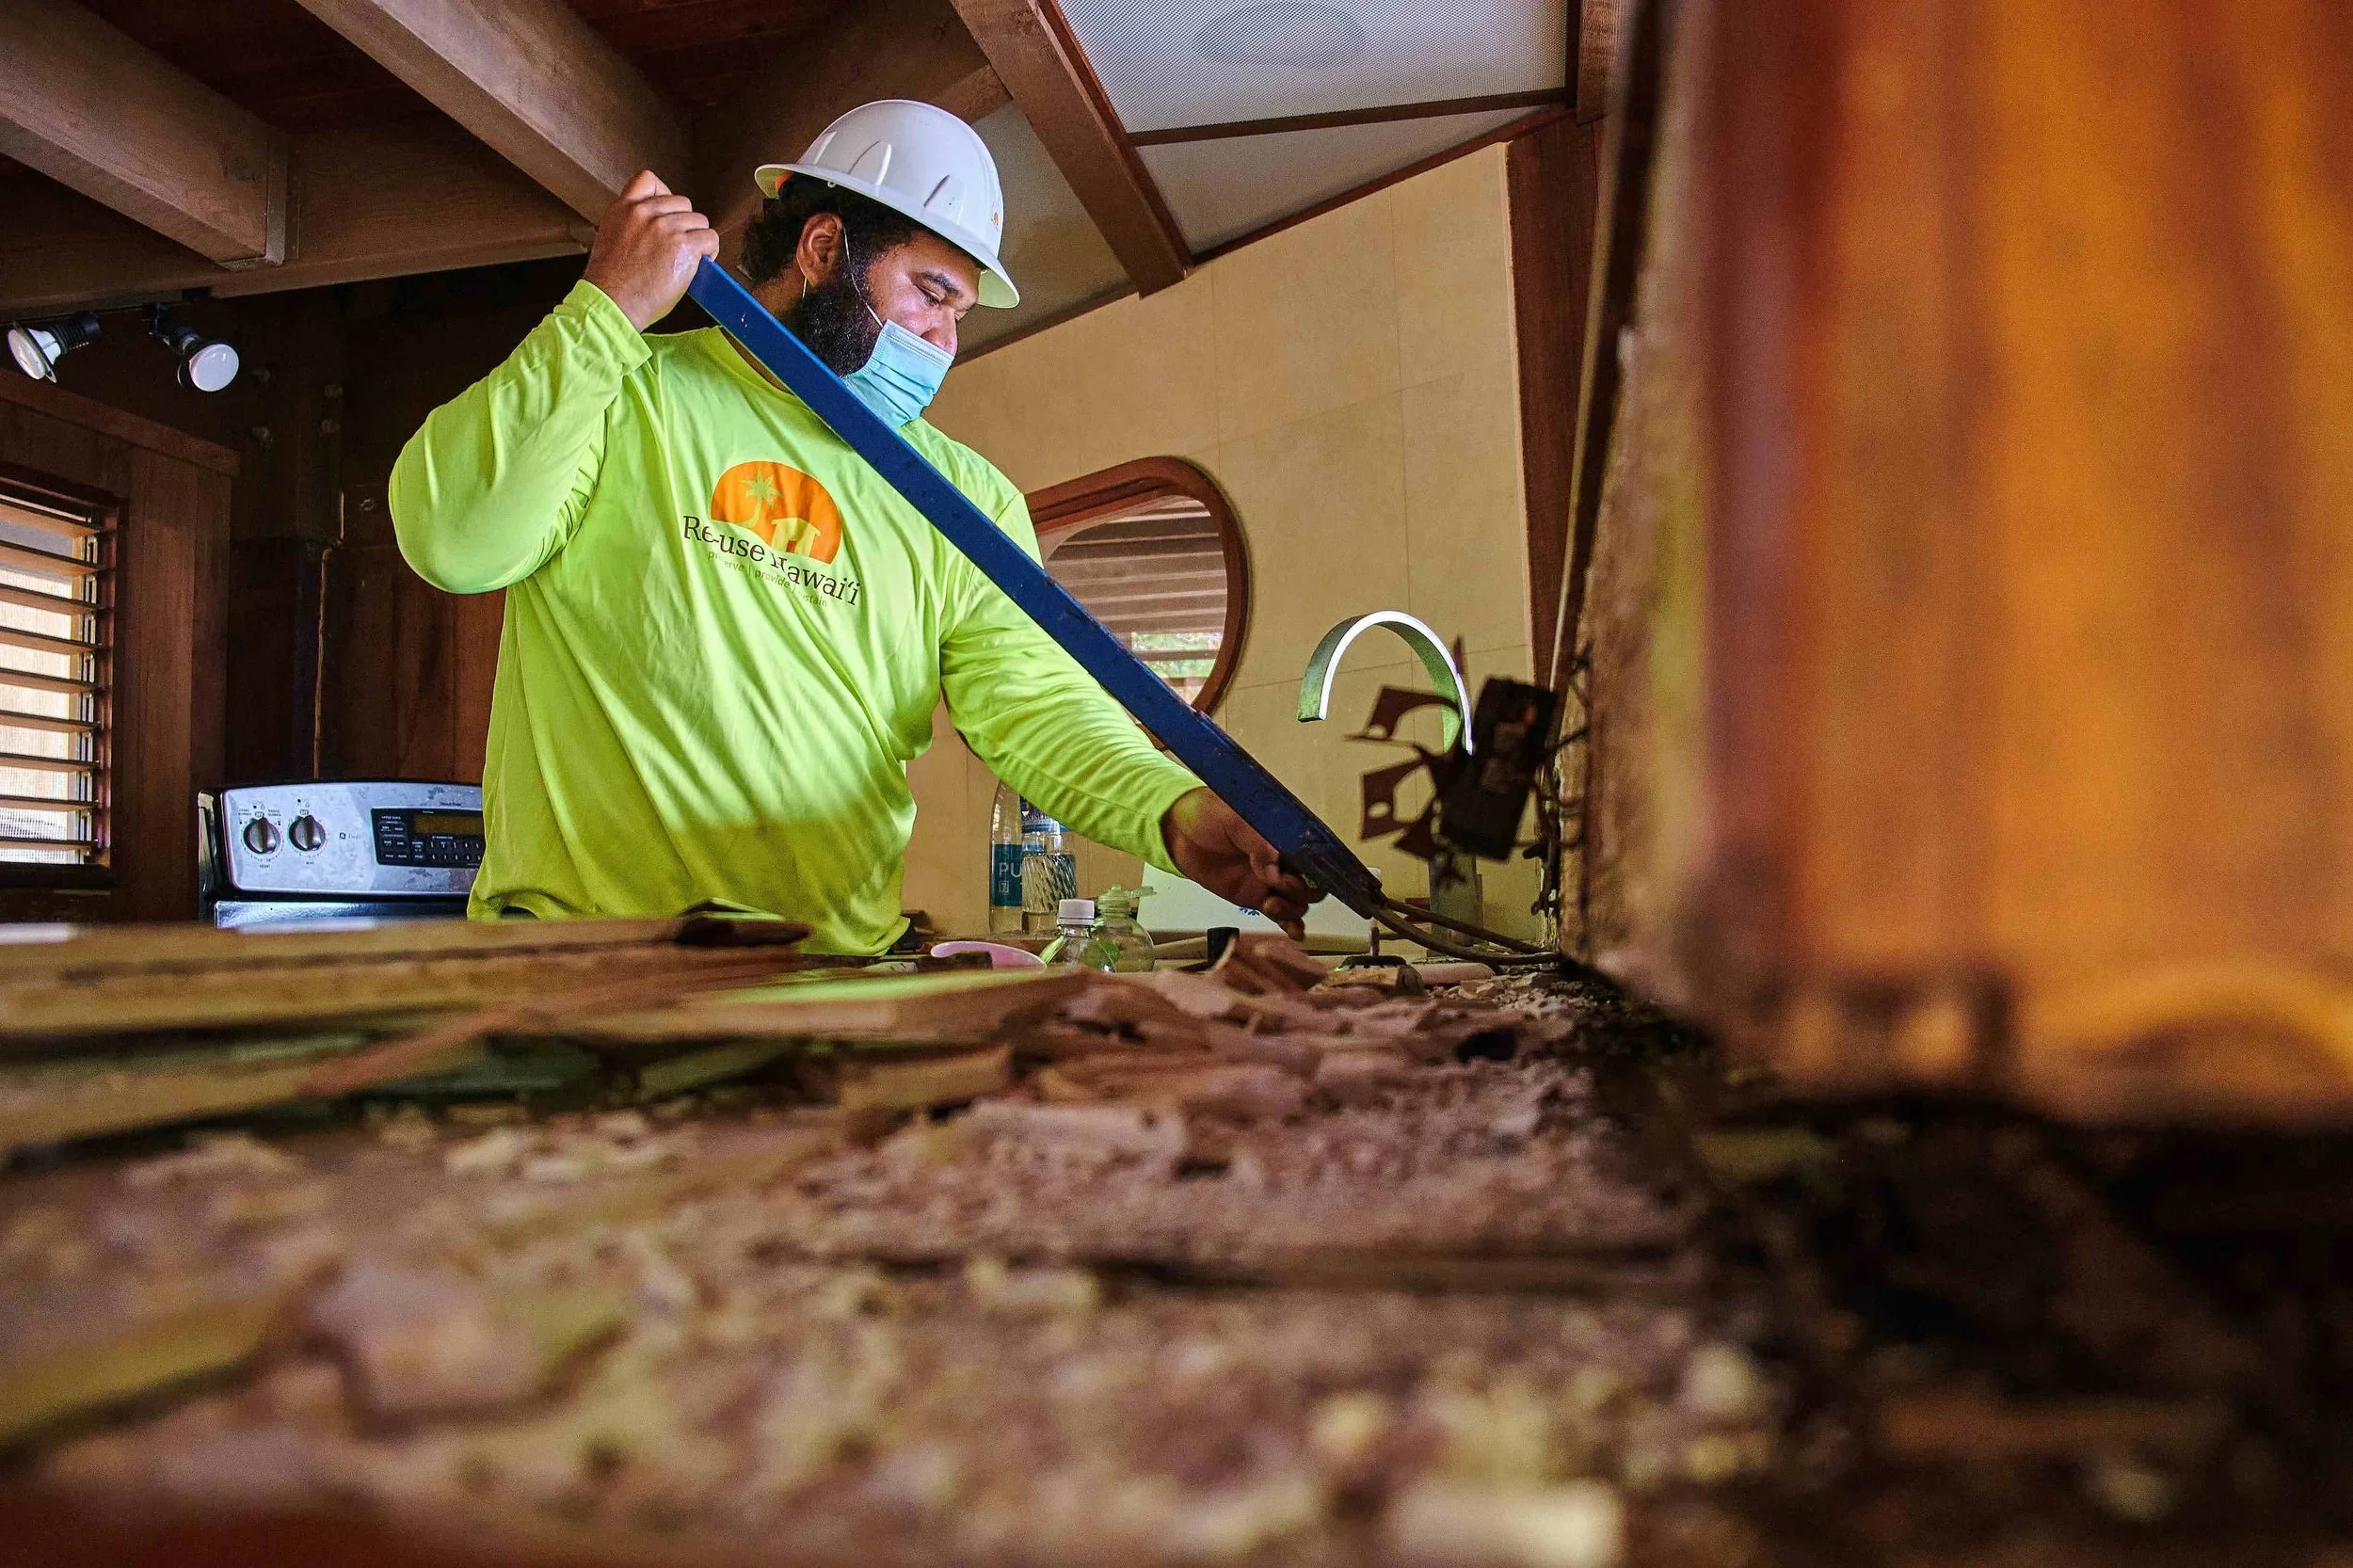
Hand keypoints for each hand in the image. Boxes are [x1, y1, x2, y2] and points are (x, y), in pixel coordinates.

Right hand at [581, 170, 718, 331]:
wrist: (613, 304)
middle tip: (678, 246)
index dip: (663, 195)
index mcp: (623, 208)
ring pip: (699, 220)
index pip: (649, 180)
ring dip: (698, 238)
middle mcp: (644, 212)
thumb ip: (631, 223)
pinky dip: (709, 251)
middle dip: (684, 224)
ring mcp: (665, 227)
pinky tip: (700, 264)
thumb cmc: (611, 283)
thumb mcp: (610, 238)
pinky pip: (710, 238)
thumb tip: (656, 226)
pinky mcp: (683, 246)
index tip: (666, 215)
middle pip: (682, 203)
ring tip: (688, 258)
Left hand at [1161, 787, 1319, 939]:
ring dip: (1292, 909)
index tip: (1296, 873)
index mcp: (1283, 836)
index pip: (1312, 855)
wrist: (1179, 833)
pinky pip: (1280, 915)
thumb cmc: (1208, 814)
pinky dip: (1290, 925)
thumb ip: (1256, 841)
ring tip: (1270, 905)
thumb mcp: (1233, 818)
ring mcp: (1270, 882)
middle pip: (1311, 884)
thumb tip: (1274, 867)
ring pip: (1298, 903)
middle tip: (1280, 885)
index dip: (1312, 868)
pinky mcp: (1255, 898)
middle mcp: (1283, 860)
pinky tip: (1295, 934)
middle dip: (1302, 890)